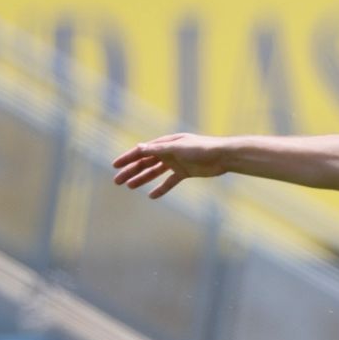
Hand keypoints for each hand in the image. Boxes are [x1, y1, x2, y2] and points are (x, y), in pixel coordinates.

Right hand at [112, 133, 229, 198]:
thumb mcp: (178, 148)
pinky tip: (152, 195)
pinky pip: (169, 182)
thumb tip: (139, 147)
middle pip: (146, 163)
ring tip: (130, 186)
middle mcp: (169, 152)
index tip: (115, 166)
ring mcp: (176, 163)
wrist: (223, 156)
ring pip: (155, 172)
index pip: (142, 151)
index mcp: (165, 143)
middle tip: (117, 181)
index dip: (128, 158)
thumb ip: (159, 149)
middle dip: (131, 171)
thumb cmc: (202, 148)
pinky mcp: (185, 172)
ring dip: (142, 178)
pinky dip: (161, 188)